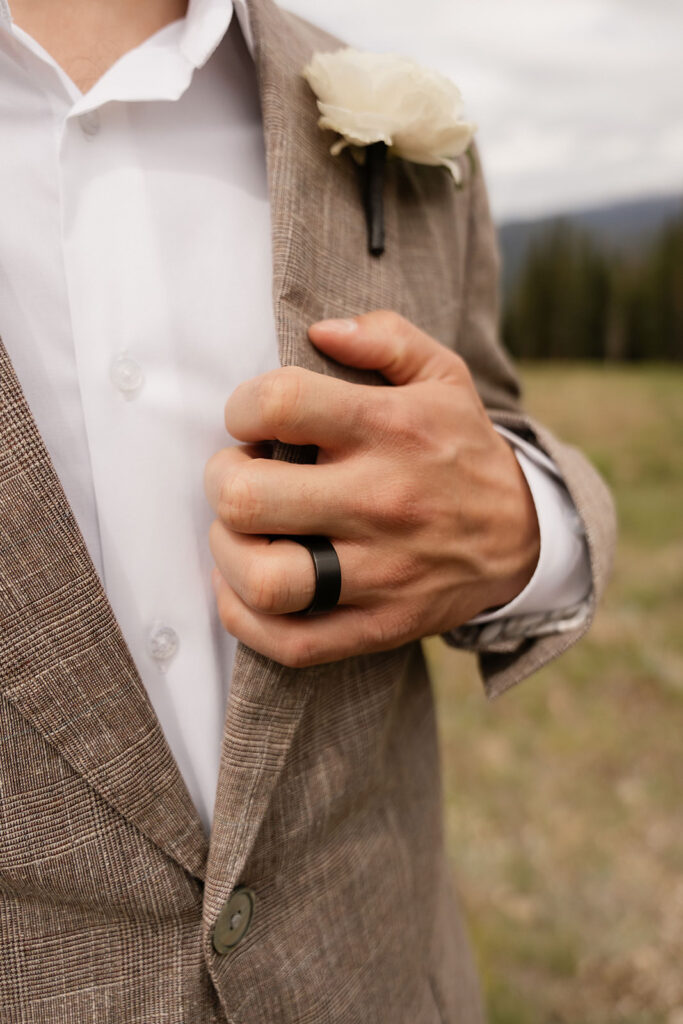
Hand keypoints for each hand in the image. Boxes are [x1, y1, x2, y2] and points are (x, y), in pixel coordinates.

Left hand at [203, 312, 539, 667]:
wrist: (521, 536)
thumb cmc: (461, 449)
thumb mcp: (443, 376)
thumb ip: (384, 338)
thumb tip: (321, 330)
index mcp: (390, 429)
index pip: (278, 405)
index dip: (240, 407)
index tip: (248, 420)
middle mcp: (381, 500)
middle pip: (247, 498)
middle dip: (220, 480)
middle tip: (236, 476)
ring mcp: (380, 571)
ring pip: (265, 579)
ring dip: (227, 554)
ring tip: (240, 533)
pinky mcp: (378, 624)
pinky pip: (291, 642)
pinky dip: (246, 620)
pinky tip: (245, 589)